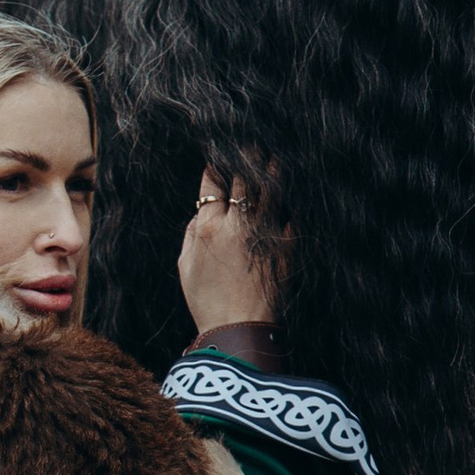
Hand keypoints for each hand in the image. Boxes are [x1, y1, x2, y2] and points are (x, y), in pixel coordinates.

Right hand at [176, 167, 281, 337]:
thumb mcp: (186, 266)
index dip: (216, 167)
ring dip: (270, 171)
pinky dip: (287, 205)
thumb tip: (203, 210)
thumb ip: (192, 232)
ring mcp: (264, 234)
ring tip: (272, 158)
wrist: (239, 328)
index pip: (213, 184)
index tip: (219, 158)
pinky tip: (288, 194)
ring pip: (270, 191)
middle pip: (243, 180)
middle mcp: (238, 225)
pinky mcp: (285, 247)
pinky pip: (288, 217)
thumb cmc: (207, 301)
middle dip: (244, 159)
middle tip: (248, 146)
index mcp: (209, 227)